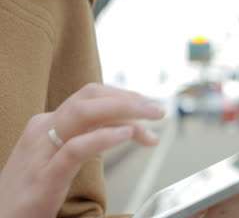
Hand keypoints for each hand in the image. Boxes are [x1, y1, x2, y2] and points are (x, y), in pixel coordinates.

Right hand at [0, 83, 163, 217]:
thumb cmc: (33, 189)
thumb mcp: (61, 156)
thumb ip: (87, 137)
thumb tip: (124, 126)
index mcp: (49, 122)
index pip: (92, 97)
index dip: (124, 98)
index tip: (147, 109)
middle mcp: (44, 128)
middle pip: (90, 97)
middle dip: (129, 98)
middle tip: (157, 110)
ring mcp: (42, 151)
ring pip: (83, 114)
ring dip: (124, 109)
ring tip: (151, 116)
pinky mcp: (45, 176)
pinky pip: (76, 148)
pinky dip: (104, 137)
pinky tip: (126, 134)